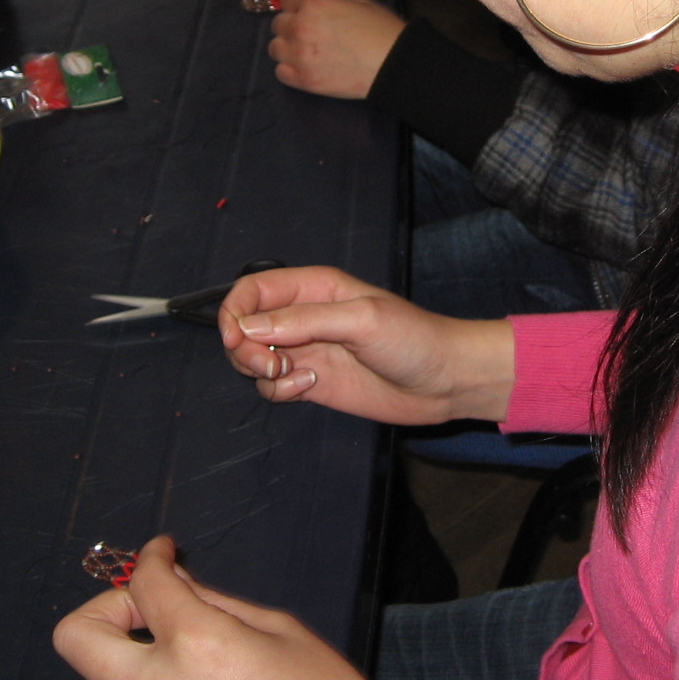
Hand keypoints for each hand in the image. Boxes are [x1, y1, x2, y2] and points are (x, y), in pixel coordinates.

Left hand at [54, 536, 408, 679]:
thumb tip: (173, 578)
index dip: (151, 556)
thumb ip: (215, 601)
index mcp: (199, 647)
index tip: (163, 551)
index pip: (144, 584)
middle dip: (106, 607)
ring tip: (168, 644)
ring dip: (120, 653)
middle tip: (147, 603)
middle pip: (76, 638)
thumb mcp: (280, 630)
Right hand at [217, 266, 514, 425]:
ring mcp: (306, 351)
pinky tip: (310, 389)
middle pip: (244, 326)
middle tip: (272, 366)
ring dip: (260, 372)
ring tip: (296, 378)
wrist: (444, 380)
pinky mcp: (312, 383)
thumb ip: (304, 320)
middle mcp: (303, 316)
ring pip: (253, 358)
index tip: (236, 341)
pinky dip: (279, 392)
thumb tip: (248, 326)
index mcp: (313, 288)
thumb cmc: (413, 338)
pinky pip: (273, 387)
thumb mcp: (361, 320)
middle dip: (244, 349)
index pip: (252, 290)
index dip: (234, 313)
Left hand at [269, 0, 406, 98]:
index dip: (295, 7)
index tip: (302, 15)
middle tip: (308, 36)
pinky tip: (305, 69)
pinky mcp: (304, 79)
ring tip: (306, 54)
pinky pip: (281, 72)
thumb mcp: (355, 1)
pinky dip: (290, 70)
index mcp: (314, 3)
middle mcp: (301, 25)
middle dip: (290, 28)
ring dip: (287, 49)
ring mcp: (299, 54)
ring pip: (275, 49)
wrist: (393, 63)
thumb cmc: (381, 29)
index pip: (286, 1)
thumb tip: (309, 6)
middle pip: (278, 25)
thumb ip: (325, 1)